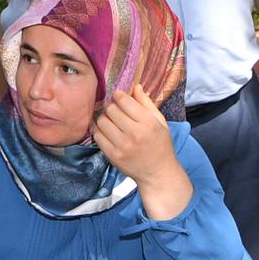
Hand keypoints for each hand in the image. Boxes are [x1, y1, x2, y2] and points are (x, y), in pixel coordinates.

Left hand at [94, 85, 190, 220]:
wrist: (158, 172)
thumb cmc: (160, 144)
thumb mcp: (160, 122)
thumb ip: (147, 103)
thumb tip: (135, 86)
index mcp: (148, 123)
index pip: (124, 101)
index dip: (118, 96)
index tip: (119, 98)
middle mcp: (134, 133)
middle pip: (111, 110)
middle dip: (112, 107)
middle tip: (116, 111)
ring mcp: (122, 145)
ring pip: (101, 121)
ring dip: (104, 119)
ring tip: (112, 122)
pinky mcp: (112, 155)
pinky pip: (97, 136)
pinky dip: (100, 131)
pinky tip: (107, 132)